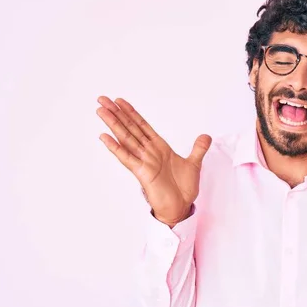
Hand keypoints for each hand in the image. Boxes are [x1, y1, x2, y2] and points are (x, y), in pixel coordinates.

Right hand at [96, 96, 211, 226]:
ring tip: (101, 111)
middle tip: (103, 99)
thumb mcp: (194, 163)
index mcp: (159, 148)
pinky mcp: (142, 173)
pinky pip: (127, 158)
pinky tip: (104, 137)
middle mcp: (149, 152)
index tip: (120, 102)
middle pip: (130, 128)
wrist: (181, 207)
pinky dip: (115, 147)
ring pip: (125, 138)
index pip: (142, 126)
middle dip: (117, 113)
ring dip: (113, 124)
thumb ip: (198, 149)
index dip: (131, 113)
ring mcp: (144, 161)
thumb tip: (206, 136)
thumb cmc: (183, 188)